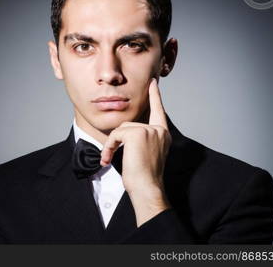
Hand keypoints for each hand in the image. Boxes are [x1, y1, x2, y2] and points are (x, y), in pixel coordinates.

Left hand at [100, 78, 171, 225]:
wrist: (146, 188)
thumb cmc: (144, 176)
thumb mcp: (146, 153)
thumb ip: (142, 138)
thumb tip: (125, 132)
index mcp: (163, 135)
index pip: (158, 111)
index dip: (155, 97)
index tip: (153, 83)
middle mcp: (159, 131)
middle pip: (130, 125)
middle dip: (118, 140)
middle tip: (109, 156)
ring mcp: (149, 131)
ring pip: (122, 129)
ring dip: (112, 145)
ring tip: (110, 159)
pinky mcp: (137, 134)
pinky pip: (116, 134)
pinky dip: (109, 146)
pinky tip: (109, 158)